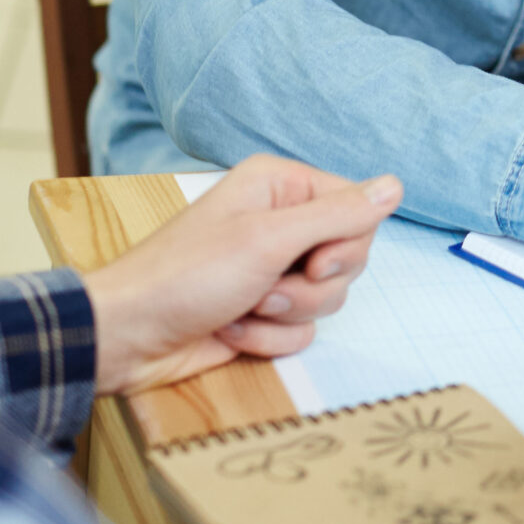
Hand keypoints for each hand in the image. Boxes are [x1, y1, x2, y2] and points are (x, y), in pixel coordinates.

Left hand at [83, 155, 401, 394]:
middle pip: (347, 256)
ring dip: (285, 314)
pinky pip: (301, 330)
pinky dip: (268, 337)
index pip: (356, 208)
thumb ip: (339, 215)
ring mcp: (271, 270)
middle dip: (311, 285)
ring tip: (241, 309)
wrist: (128, 338)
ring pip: (327, 298)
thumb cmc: (186, 276)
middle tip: (268, 286)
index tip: (311, 261)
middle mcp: (280, 223)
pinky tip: (230, 330)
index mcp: (280, 188)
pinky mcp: (263, 312)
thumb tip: (395, 185)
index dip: (344, 243)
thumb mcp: (268, 239)